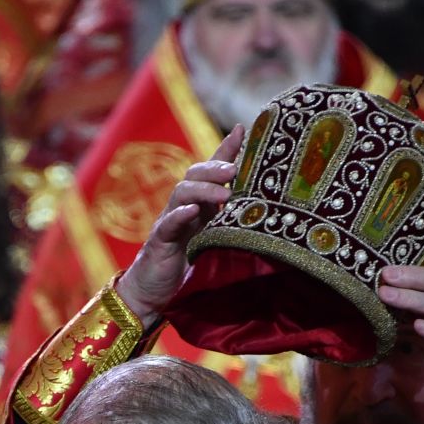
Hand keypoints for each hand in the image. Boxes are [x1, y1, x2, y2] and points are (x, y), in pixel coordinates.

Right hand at [115, 125, 245, 323]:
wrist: (153, 294)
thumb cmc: (189, 268)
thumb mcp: (218, 242)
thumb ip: (234, 225)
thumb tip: (270, 213)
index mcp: (200, 206)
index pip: (212, 171)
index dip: (226, 149)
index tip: (244, 129)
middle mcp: (184, 208)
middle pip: (195, 175)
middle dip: (215, 168)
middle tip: (235, 170)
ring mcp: (169, 223)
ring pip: (182, 193)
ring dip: (203, 190)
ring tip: (224, 193)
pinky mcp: (159, 242)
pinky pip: (167, 224)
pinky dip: (179, 215)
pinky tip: (192, 211)